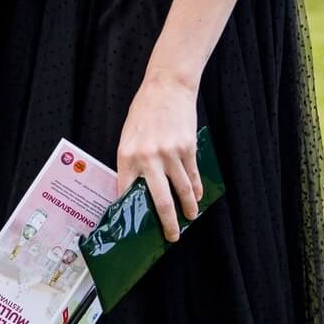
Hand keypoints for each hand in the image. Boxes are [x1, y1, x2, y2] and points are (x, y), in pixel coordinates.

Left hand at [116, 71, 202, 242]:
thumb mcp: (129, 135)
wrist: (167, 87)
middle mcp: (148, 158)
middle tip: (171, 236)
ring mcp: (170, 154)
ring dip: (187, 208)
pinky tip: (197, 197)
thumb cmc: (144, 111)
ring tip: (190, 218)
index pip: (126, 192)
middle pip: (160, 201)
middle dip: (167, 223)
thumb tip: (137, 189)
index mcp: (127, 156)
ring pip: (181, 190)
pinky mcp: (187, 148)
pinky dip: (196, 189)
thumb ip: (132, 161)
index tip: (134, 225)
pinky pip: (193, 176)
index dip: (130, 211)